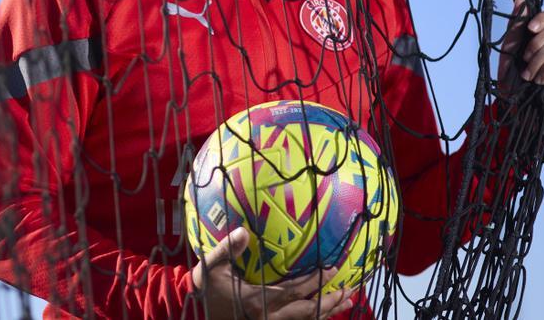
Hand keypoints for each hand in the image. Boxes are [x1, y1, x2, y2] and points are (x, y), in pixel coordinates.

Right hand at [191, 227, 354, 318]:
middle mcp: (268, 318)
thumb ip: (228, 249)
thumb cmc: (204, 288)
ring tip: (347, 301)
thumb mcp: (212, 266)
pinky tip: (324, 312)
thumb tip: (243, 231)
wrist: (192, 313)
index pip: (294, 291)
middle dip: (331, 300)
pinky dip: (314, 319)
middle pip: (308, 312)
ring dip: (328, 312)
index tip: (333, 269)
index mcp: (257, 301)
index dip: (316, 282)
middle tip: (351, 289)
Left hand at [499, 0, 543, 125]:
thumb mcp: (510, 51)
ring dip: (537, 61)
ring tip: (529, 76)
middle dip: (536, 43)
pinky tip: (540, 81)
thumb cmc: (513, 81)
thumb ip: (516, 27)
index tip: (530, 28)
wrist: (516, 109)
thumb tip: (521, 0)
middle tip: (525, 59)